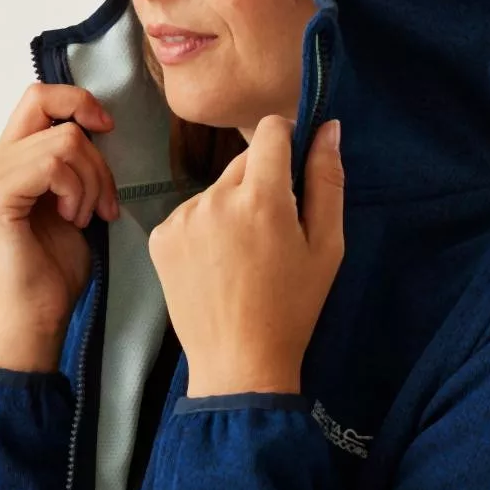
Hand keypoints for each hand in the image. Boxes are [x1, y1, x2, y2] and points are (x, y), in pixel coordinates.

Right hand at [0, 83, 119, 369]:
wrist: (42, 312)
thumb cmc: (58, 262)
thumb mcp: (73, 194)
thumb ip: (71, 156)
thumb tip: (97, 120)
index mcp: (8, 156)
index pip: (39, 94)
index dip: (78, 101)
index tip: (106, 129)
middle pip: (54, 111)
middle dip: (94, 153)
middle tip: (102, 200)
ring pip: (65, 141)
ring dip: (91, 181)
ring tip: (84, 216)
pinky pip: (54, 166)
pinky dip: (77, 192)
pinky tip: (73, 220)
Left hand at [148, 115, 343, 396]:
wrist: (238, 362)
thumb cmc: (292, 307)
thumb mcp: (326, 246)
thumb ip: (327, 180)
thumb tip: (328, 127)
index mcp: (261, 197)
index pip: (270, 130)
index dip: (286, 138)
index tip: (293, 163)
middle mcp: (214, 198)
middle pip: (243, 162)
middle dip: (262, 182)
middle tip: (274, 229)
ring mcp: (181, 217)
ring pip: (216, 189)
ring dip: (232, 205)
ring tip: (243, 253)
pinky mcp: (160, 237)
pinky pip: (191, 214)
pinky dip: (205, 227)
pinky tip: (216, 263)